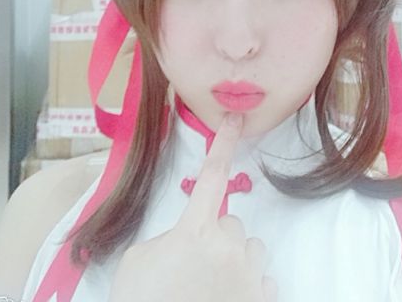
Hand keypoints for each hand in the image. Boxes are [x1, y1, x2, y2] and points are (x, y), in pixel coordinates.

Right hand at [109, 112, 278, 301]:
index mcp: (195, 231)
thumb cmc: (143, 301)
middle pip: (231, 222)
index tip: (236, 119)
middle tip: (192, 265)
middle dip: (216, 236)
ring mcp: (249, 276)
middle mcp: (229, 247)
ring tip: (210, 286)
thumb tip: (189, 239)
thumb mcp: (139, 261)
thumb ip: (169, 237)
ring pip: (250, 248)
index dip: (223, 143)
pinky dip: (248, 286)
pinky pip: (262, 278)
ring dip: (235, 260)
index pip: (212, 176)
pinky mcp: (262, 300)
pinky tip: (226, 300)